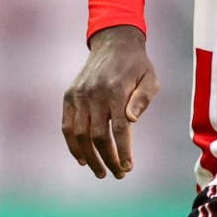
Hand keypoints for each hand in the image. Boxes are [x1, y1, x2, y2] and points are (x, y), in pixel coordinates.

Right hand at [63, 26, 159, 177]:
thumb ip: (142, 99)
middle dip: (108, 159)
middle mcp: (94, 94)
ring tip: (101, 172)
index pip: (119, 129)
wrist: (113, 42)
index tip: (128, 168)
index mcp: (116, 91)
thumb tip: (132, 120)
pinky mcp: (69, 96)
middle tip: (118, 174)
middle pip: (98, 136)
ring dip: (90, 157)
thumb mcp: (150, 78)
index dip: (122, 152)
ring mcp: (79, 95)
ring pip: (79, 135)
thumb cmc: (137, 66)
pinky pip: (67, 126)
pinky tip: (82, 159)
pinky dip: (72, 145)